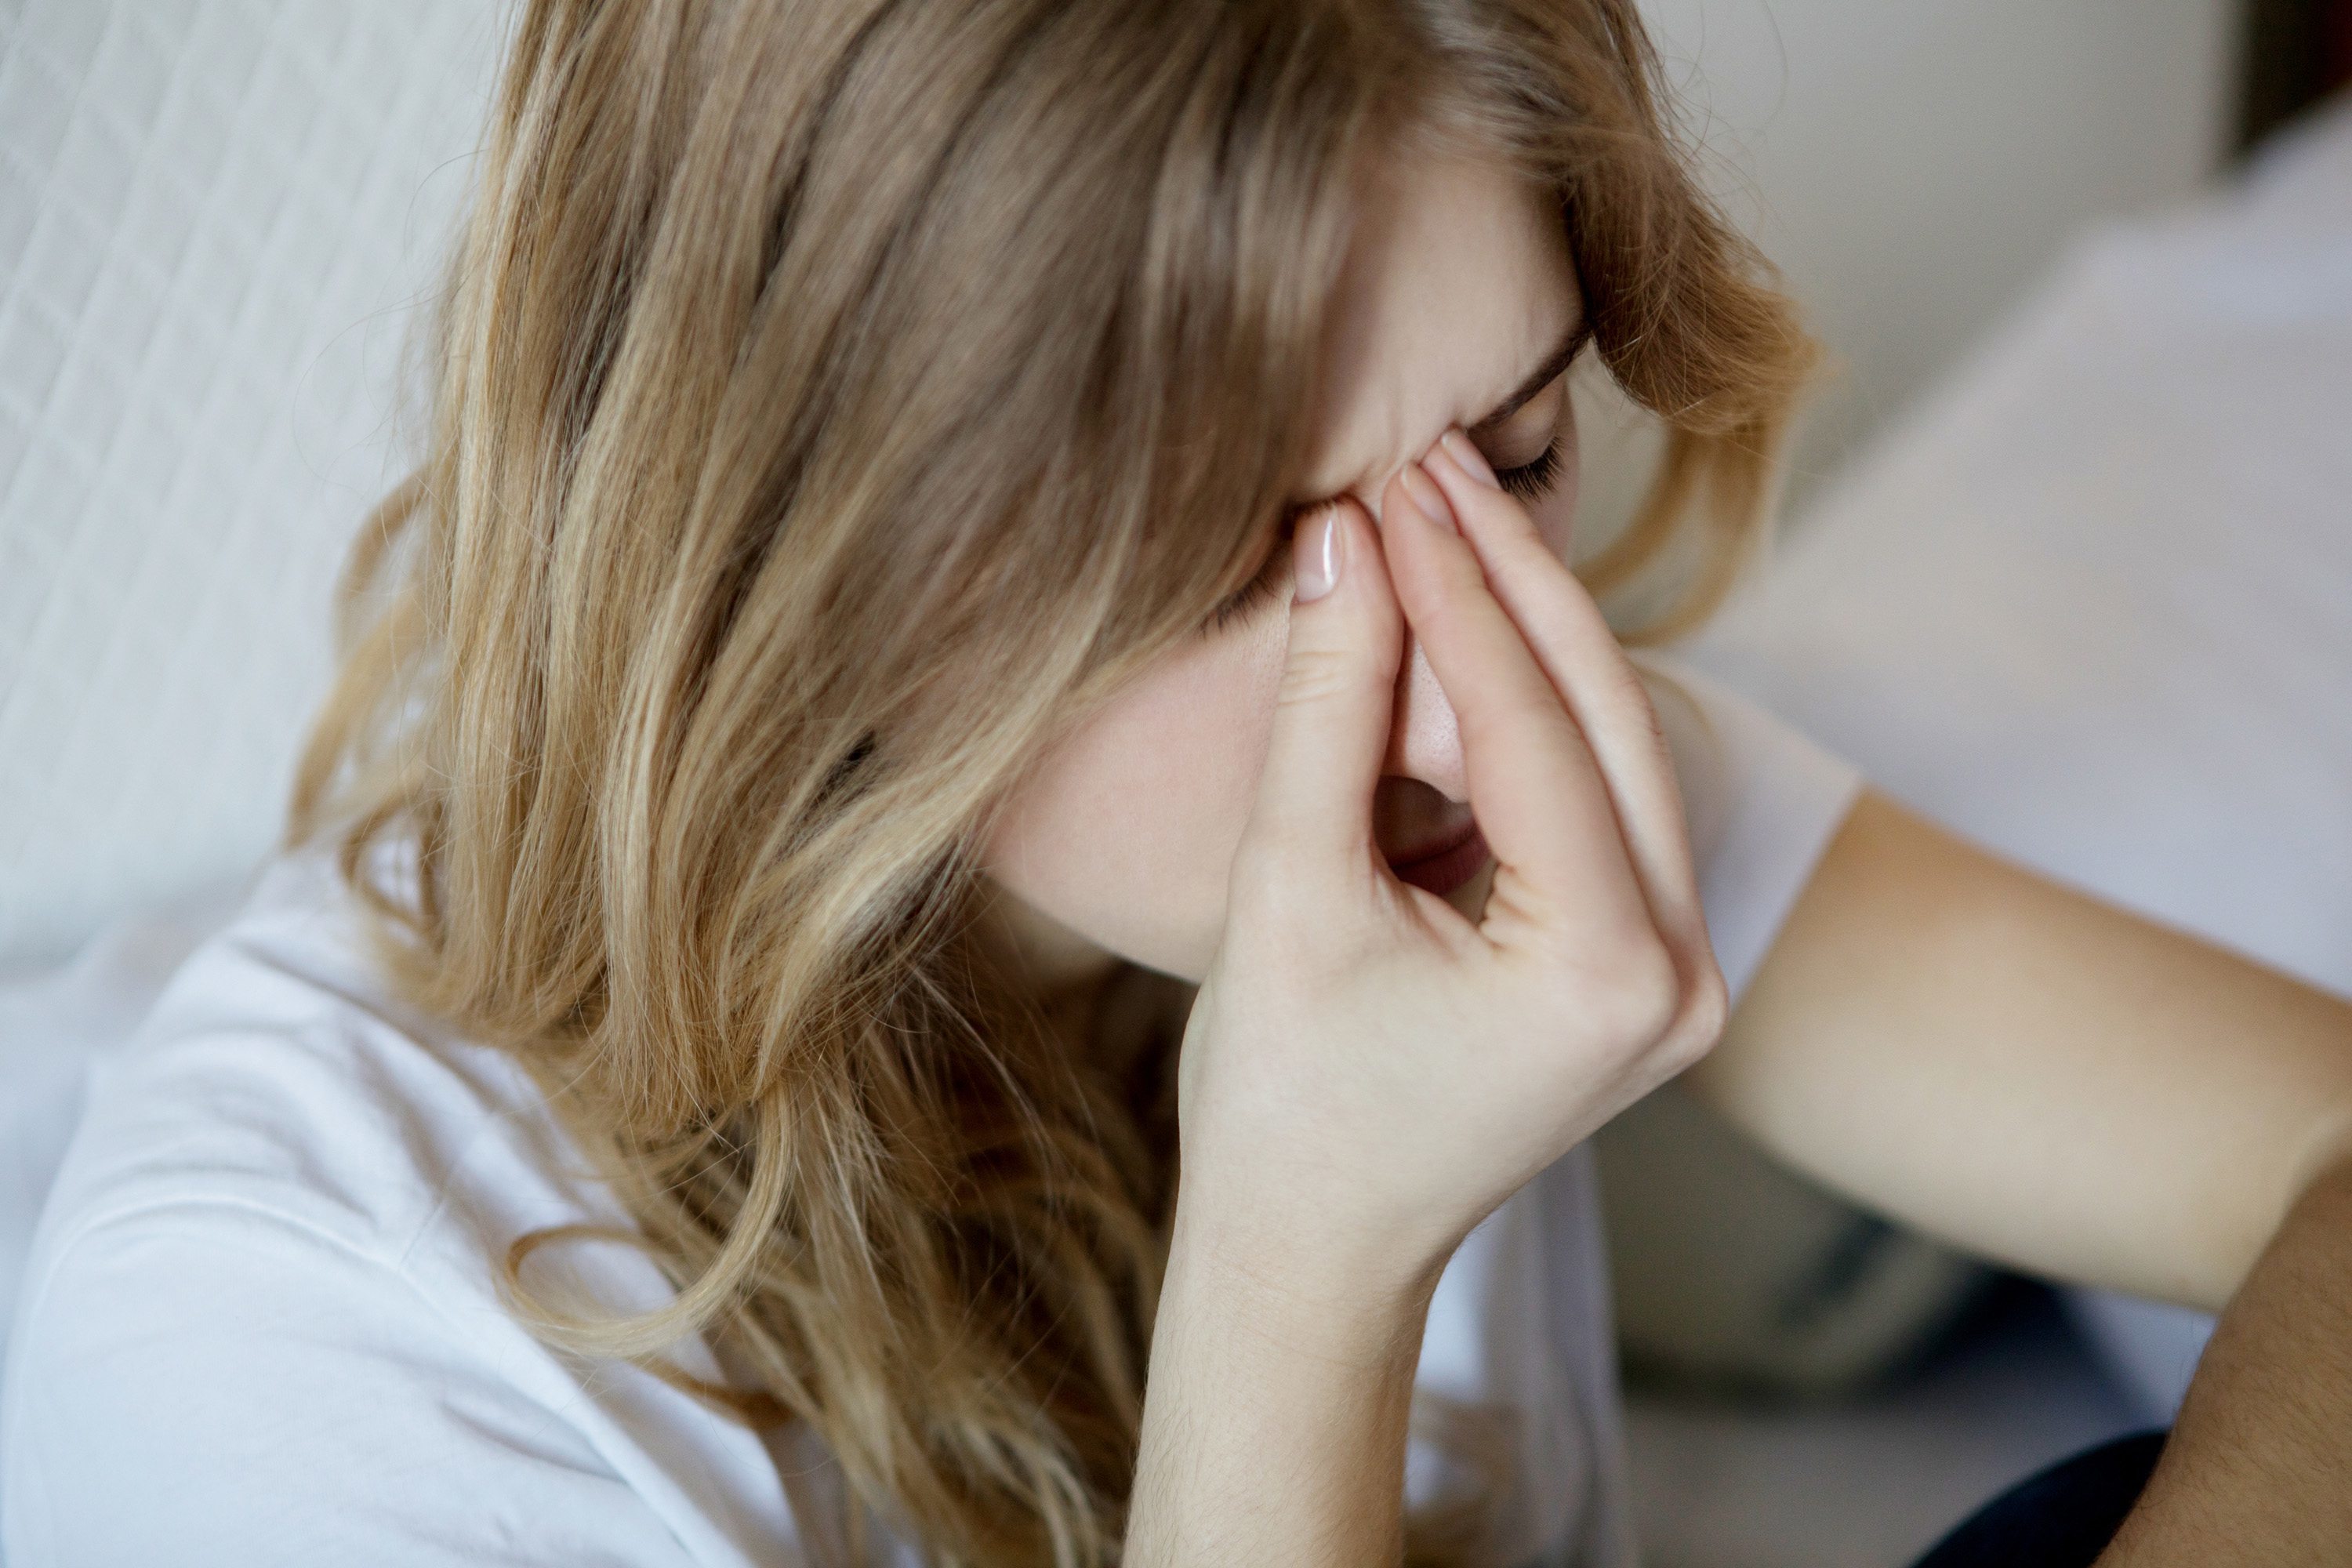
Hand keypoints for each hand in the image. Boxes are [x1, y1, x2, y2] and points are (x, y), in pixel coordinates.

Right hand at [1174, 426, 1727, 1305]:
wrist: (1313, 1250)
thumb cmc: (1283, 1104)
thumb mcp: (1289, 892)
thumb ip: (1328, 707)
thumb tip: (1341, 538)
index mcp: (1610, 973)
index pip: (1532, 724)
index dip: (1455, 587)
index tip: (1389, 482)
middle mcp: (1683, 972)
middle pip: (1607, 716)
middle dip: (1511, 582)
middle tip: (1424, 470)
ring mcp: (1680, 974)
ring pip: (1613, 745)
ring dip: (1525, 637)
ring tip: (1432, 527)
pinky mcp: (1645, 965)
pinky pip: (1596, 798)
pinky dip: (1528, 713)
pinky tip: (1461, 628)